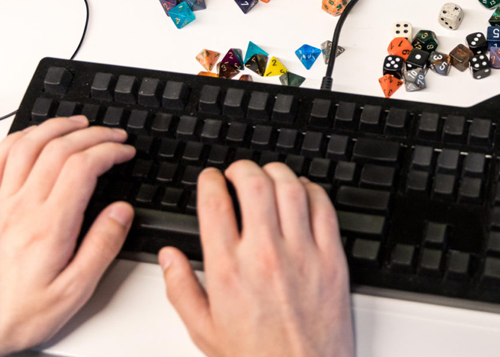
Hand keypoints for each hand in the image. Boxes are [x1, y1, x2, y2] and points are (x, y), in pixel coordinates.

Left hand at [0, 116, 135, 355]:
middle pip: (58, 150)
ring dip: (56, 128)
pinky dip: (17, 139)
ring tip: (79, 124)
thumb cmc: (22, 312)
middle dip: (92, 134)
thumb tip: (121, 211)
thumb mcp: (76, 290)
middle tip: (113, 136)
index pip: (82, 168)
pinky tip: (32, 136)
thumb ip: (102, 246)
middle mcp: (20, 208)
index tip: (125, 152)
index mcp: (49, 226)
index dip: (108, 151)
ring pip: (26, 146)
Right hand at [159, 161, 353, 356]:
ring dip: (276, 172)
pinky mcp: (331, 258)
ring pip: (290, 188)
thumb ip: (179, 289)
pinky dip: (312, 191)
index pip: (215, 203)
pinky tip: (303, 193)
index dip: (210, 181)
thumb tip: (168, 257)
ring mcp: (302, 253)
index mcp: (228, 269)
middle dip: (241, 168)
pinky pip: (324, 208)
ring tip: (268, 176)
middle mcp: (264, 254)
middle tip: (238, 172)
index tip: (211, 179)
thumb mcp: (204, 330)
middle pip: (253, 184)